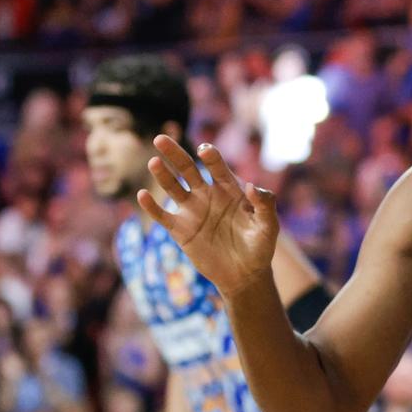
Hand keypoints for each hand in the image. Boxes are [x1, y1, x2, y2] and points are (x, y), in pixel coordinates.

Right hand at [139, 137, 278, 298]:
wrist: (245, 273)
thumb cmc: (260, 245)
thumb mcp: (269, 225)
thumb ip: (265, 204)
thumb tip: (252, 186)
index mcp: (230, 188)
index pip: (216, 165)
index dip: (211, 156)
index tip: (205, 151)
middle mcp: (208, 195)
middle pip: (187, 169)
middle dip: (175, 154)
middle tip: (161, 138)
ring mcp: (192, 211)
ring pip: (173, 188)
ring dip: (162, 175)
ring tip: (154, 162)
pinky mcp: (181, 230)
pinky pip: (163, 215)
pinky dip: (152, 206)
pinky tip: (143, 195)